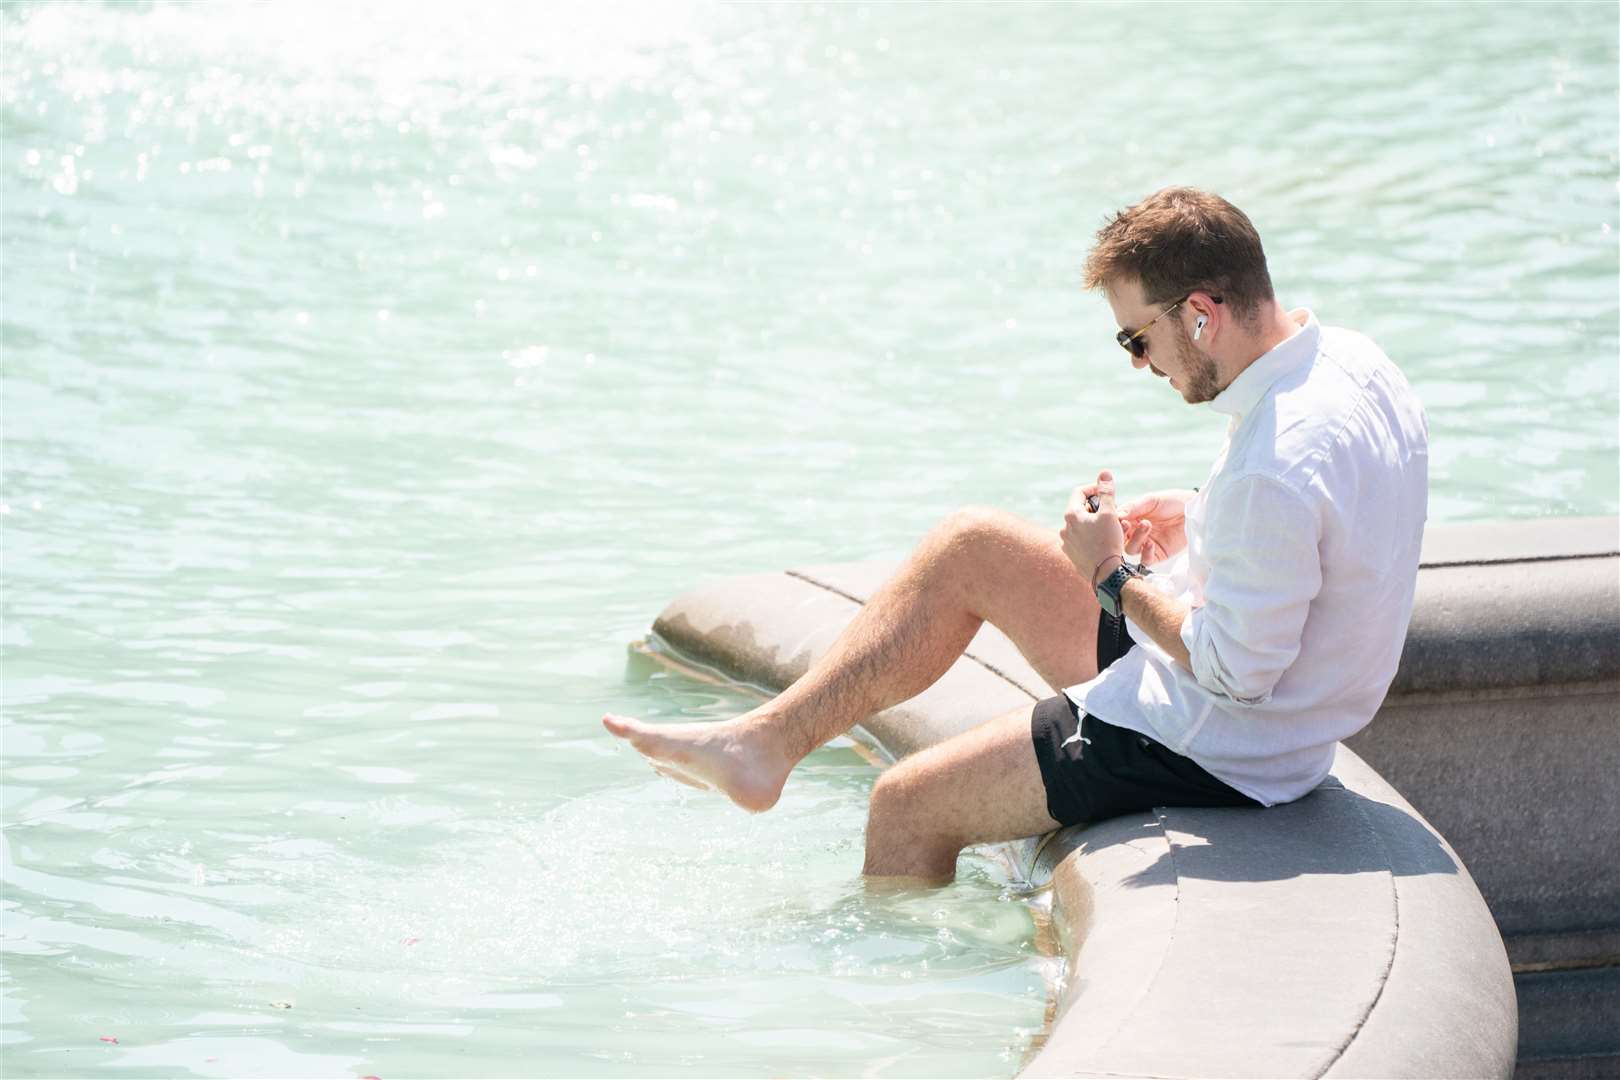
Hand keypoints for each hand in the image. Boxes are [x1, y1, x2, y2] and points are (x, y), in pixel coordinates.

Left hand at [1061, 470, 1125, 586]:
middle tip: (1110, 512)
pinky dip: (1089, 537)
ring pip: (1080, 525)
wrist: (1106, 574)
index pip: (1079, 492)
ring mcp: (1066, 542)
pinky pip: (1080, 540)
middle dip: (1095, 508)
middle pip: (1080, 509)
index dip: (1094, 489)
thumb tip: (1104, 473)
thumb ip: (1106, 492)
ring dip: (1092, 523)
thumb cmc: (1108, 542)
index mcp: (1071, 514)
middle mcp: (1064, 528)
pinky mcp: (1070, 554)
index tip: (1106, 493)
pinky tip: (1101, 542)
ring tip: (1108, 528)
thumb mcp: (1110, 513)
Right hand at [1118, 488, 1195, 564]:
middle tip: (1129, 524)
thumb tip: (1117, 515)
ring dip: (1136, 539)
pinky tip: (1150, 543)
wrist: (1193, 510)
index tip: (1120, 520)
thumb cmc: (1172, 501)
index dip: (1115, 524)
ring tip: (1147, 526)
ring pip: (1131, 550)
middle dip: (1123, 533)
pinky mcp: (1158, 554)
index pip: (1116, 524)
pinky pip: (1146, 560)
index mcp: (1131, 518)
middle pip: (1120, 540)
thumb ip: (1134, 507)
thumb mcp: (1151, 500)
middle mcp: (1136, 532)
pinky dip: (1146, 553)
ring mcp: (1146, 544)